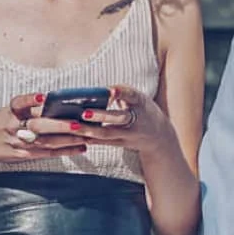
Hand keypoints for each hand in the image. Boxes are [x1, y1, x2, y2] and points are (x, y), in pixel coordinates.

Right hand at [0, 93, 85, 171]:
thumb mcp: (5, 111)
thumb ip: (26, 107)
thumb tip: (54, 100)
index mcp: (8, 112)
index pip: (19, 103)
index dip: (31, 100)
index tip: (43, 97)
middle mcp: (12, 127)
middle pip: (37, 126)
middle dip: (59, 125)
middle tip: (77, 123)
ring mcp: (18, 143)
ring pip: (46, 142)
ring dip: (68, 139)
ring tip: (86, 135)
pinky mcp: (23, 156)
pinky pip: (47, 153)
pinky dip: (65, 150)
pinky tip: (80, 148)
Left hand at [50, 85, 175, 155]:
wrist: (159, 136)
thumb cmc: (142, 110)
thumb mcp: (137, 98)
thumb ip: (120, 92)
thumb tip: (93, 90)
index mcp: (140, 101)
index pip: (131, 95)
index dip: (121, 92)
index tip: (110, 91)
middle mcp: (136, 118)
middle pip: (118, 117)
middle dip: (101, 116)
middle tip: (84, 113)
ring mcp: (130, 134)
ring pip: (108, 133)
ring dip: (90, 130)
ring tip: (74, 126)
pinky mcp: (123, 144)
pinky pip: (106, 142)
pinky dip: (92, 140)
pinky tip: (78, 137)